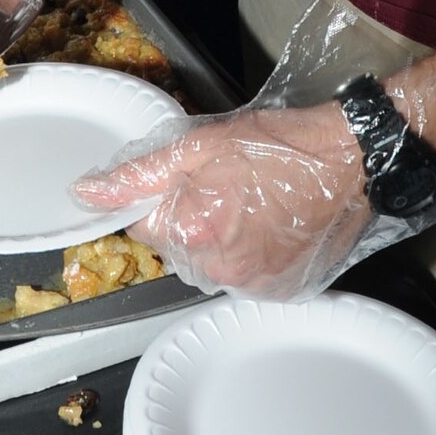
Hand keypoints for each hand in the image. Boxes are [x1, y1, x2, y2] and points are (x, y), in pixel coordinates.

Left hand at [75, 101, 369, 298]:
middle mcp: (220, 270)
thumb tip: (85, 193)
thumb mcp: (200, 144)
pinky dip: (248, 251)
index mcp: (194, 232)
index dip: (160, 195)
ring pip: (209, 262)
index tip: (189, 177)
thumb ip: (139, 173)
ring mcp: (253, 285)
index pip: (143, 223)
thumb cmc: (279, 144)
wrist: (350, 160)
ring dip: (217, 236)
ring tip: (250, 201)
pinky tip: (268, 222)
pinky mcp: (280, 290)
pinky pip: (244, 274)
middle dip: (188, 217)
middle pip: (176, 246)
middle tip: (224, 184)